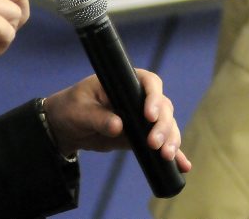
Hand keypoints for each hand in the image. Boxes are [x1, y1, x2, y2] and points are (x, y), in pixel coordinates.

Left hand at [41, 70, 191, 171]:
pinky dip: (173, 153)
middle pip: (163, 106)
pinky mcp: (141, 136)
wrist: (66, 127)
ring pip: (166, 125)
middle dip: (163, 126)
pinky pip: (160, 142)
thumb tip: (118, 126)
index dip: (153, 97)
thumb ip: (98, 117)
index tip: (149, 116)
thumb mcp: (80, 111)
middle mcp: (139, 97)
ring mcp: (143, 117)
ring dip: (171, 139)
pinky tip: (182, 166)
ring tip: (167, 157)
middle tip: (155, 144)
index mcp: (125, 81)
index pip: (149, 83)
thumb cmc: (71, 109)